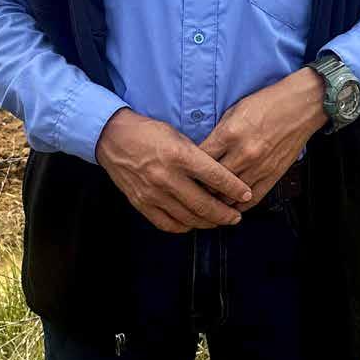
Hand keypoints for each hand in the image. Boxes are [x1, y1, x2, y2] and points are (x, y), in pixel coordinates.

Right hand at [96, 107, 252, 233]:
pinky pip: (168, 224)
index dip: (234, 188)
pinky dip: (184, 227)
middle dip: (225, 213)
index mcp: (179, 154)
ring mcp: (153, 192)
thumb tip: (220, 176)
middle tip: (236, 217)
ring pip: (188, 217)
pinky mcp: (141, 203)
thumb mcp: (177, 135)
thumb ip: (197, 156)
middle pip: (204, 203)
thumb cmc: (149, 132)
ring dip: (208, 222)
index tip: (246, 195)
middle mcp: (166, 176)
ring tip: (219, 222)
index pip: (214, 176)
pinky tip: (193, 223)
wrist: (113, 138)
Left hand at [199, 68, 327, 210]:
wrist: (300, 106)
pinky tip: (230, 204)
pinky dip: (239, 205)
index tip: (183, 172)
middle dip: (200, 186)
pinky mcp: (273, 176)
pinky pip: (252, 199)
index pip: (200, 160)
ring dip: (218, 199)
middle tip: (191, 190)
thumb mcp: (234, 111)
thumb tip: (202, 151)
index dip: (189, 168)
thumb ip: (218, 133)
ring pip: (230, 195)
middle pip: (212, 182)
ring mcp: (259, 167)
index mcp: (230, 133)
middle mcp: (243, 153)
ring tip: (208, 201)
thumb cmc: (267, 104)